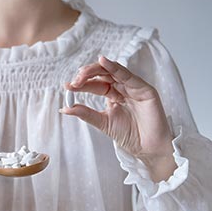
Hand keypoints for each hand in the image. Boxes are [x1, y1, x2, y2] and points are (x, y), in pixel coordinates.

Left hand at [60, 56, 176, 181]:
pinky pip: (128, 75)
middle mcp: (122, 88)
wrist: (147, 148)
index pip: (95, 85)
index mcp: (112, 95)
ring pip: (113, 72)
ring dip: (96, 70)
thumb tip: (64, 108)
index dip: (81, 84)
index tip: (67, 87)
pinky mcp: (144, 89)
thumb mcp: (102, 122)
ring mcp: (133, 87)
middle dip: (86, 75)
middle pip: (102, 75)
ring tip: (82, 73)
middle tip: (74, 81)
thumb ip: (85, 113)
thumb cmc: (129, 135)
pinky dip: (115, 68)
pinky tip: (103, 62)